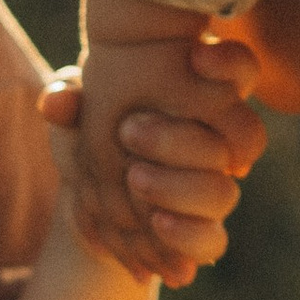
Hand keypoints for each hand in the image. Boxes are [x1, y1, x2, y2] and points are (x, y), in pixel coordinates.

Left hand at [54, 8, 265, 288]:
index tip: (196, 56)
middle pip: (243, 136)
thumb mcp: (75, 114)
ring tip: (134, 177)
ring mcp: (214, 190)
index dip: (229, 63)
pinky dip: (184, 236)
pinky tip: (156, 222)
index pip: (242, 69)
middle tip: (127, 130)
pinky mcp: (202, 233)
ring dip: (178, 187)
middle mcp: (220, 145)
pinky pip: (211, 242)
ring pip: (223, 194)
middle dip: (180, 138)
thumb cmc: (92, 135)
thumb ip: (68, 100)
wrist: (92, 198)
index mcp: (202, 102)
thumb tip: (55, 103)